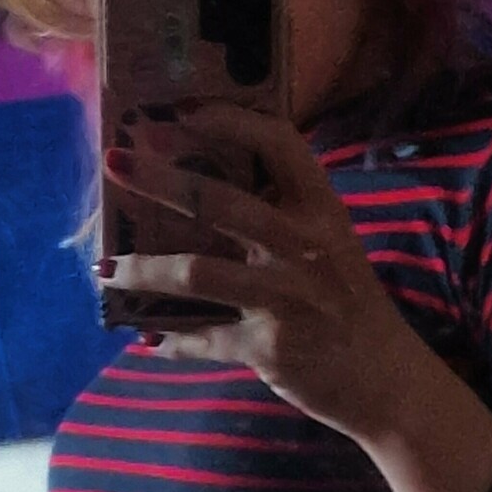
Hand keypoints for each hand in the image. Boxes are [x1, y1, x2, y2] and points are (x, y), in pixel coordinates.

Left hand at [99, 104, 433, 445]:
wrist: (385, 380)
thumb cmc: (348, 305)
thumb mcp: (330, 246)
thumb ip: (282, 218)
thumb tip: (200, 193)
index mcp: (322, 211)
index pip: (280, 144)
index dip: (230, 120)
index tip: (181, 112)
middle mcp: (303, 247)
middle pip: (219, 202)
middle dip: (158, 179)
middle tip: (114, 161)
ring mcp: (284, 298)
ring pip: (195, 272)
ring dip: (141, 269)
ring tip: (106, 269)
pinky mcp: (268, 347)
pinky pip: (202, 338)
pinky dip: (170, 342)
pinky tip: (146, 341)